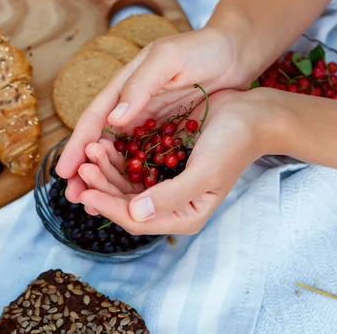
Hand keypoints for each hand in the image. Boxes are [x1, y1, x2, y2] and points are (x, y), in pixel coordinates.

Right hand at [56, 26, 255, 180]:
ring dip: (106, 177)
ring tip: (93, 204)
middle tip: (73, 197)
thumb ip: (141, 86)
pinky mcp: (167, 130)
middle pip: (102, 141)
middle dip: (86, 169)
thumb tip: (113, 120)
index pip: (95, 118)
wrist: (236, 52)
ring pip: (121, 153)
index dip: (78, 145)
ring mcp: (149, 119)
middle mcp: (132, 105)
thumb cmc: (202, 49)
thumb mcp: (169, 59)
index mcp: (126, 85)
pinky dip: (134, 174)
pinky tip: (129, 194)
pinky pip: (145, 156)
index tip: (65, 172)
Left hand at [70, 89, 283, 234]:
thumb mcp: (204, 173)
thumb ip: (170, 197)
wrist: (251, 116)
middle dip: (103, 184)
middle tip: (84, 163)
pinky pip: (132, 166)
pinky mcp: (162, 164)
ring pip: (126, 183)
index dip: (109, 206)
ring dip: (107, 169)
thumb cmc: (233, 145)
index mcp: (184, 216)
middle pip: (126, 202)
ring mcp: (165, 184)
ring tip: (93, 149)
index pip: (137, 219)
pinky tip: (106, 143)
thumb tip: (134, 214)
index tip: (85, 190)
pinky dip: (118, 157)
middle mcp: (171, 205)